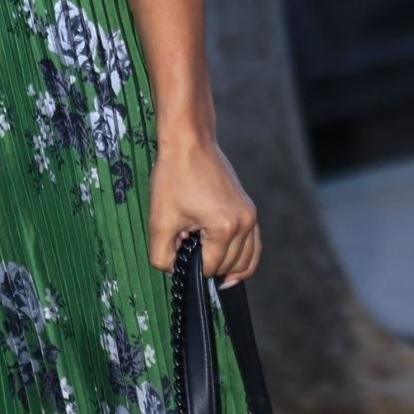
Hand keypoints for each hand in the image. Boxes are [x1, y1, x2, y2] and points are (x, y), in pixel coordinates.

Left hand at [147, 133, 260, 288]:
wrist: (189, 142)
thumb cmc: (174, 176)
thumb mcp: (159, 220)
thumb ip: (161, 256)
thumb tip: (172, 272)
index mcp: (225, 228)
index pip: (210, 268)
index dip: (190, 265)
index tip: (178, 248)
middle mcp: (245, 223)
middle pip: (230, 267)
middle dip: (207, 263)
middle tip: (187, 244)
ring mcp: (251, 216)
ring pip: (247, 261)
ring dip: (227, 266)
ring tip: (205, 261)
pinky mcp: (250, 210)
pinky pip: (254, 246)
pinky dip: (244, 258)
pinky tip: (232, 269)